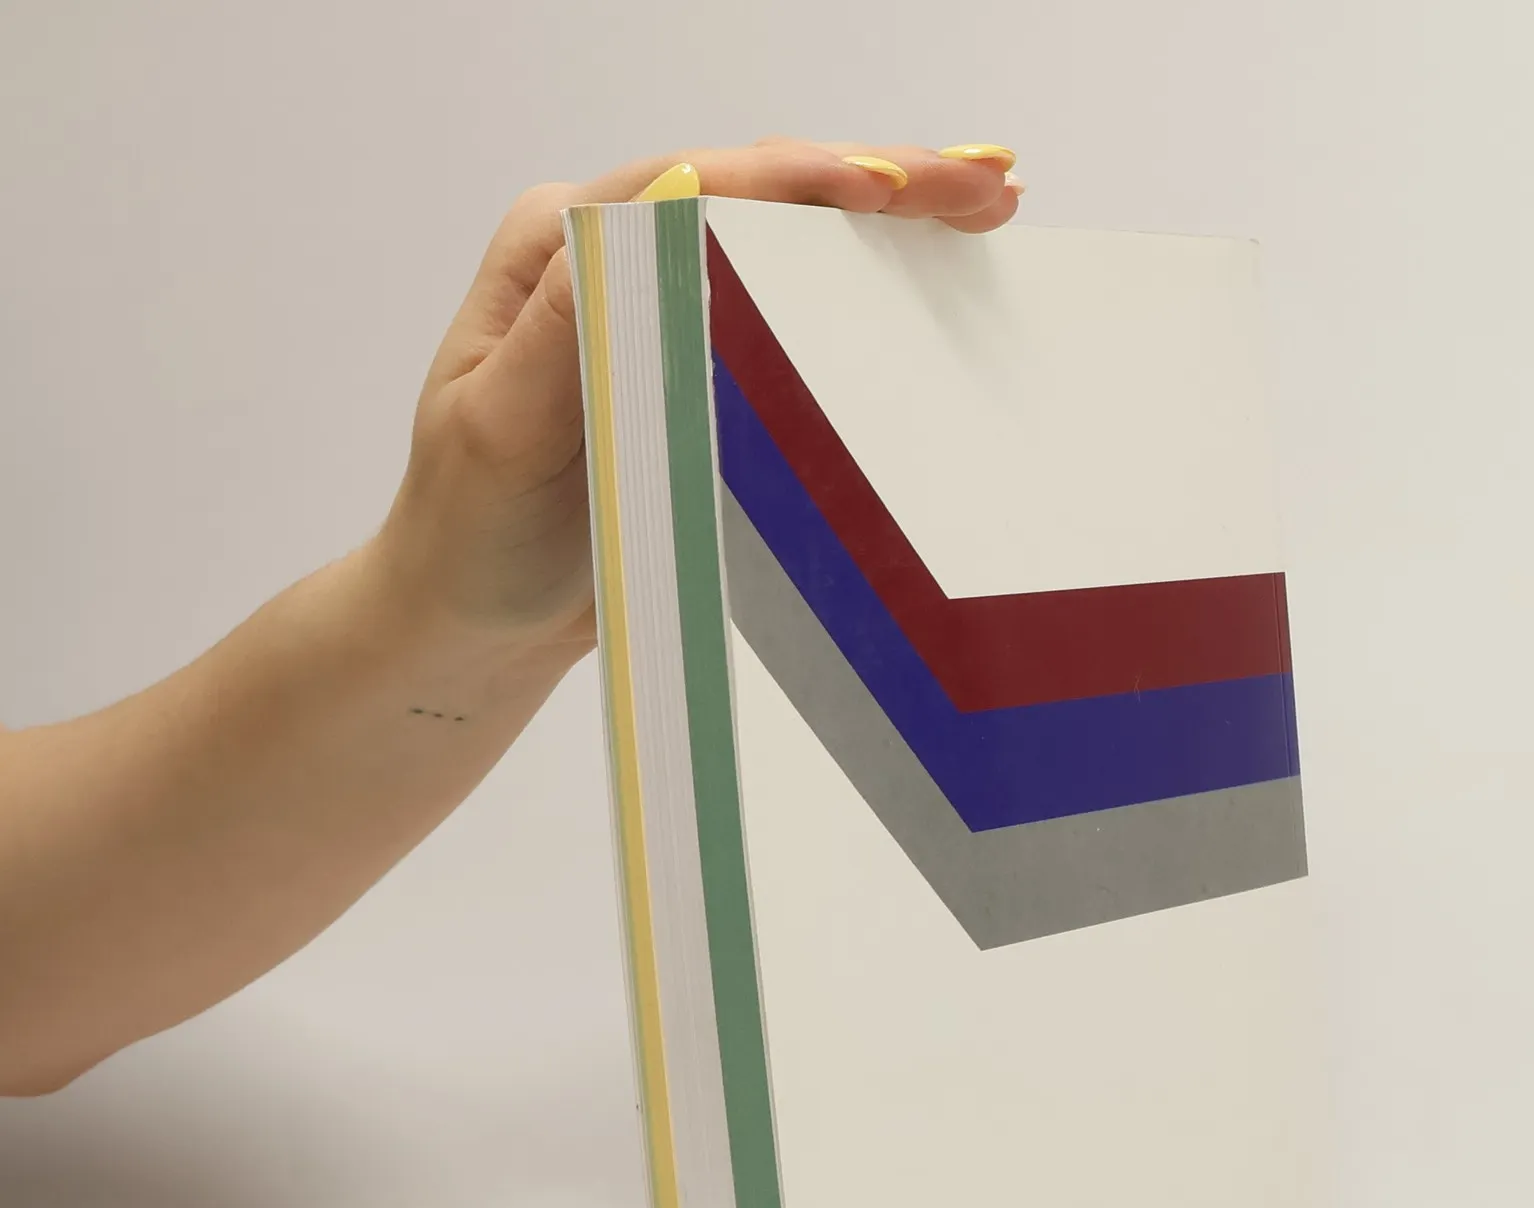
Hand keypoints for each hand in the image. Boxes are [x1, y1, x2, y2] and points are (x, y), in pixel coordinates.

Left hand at [375, 138, 1023, 663]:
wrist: (469, 622)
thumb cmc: (472, 537)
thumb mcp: (503, 429)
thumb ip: (578, 320)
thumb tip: (670, 204)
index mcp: (561, 249)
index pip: (703, 185)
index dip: (810, 179)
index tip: (899, 186)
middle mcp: (613, 261)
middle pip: (761, 195)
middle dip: (881, 181)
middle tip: (986, 185)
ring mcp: (659, 313)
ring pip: (787, 245)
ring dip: (889, 224)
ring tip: (985, 206)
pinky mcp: (695, 374)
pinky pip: (789, 314)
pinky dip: (864, 291)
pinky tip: (929, 279)